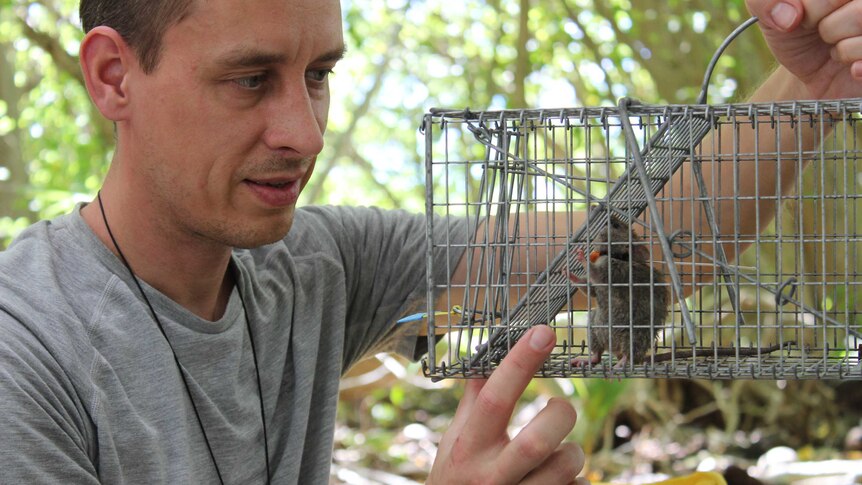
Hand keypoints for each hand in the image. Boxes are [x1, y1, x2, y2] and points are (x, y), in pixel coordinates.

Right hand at [428, 325, 587, 484]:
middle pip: (540, 439)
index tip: (543, 332)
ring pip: (567, 466)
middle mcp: (491, 477)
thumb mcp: (455, 442)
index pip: (493, 399)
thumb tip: (484, 359)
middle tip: (560, 409)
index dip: (519, 363)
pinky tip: (552, 483)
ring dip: (571, 453)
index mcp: (468, 448)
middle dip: (561, 415)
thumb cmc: (456, 479)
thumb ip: (472, 402)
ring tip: (557, 455)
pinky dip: (574, 481)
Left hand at [746, 0, 861, 98]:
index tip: (807, 16)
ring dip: (840, 46)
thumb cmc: (798, 33)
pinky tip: (851, 66)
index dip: (813, 8)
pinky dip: (854, 65)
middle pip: (857, 10)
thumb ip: (766, 2)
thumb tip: (789, 17)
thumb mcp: (770, 15)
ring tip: (838, 46)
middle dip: (826, 25)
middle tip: (824, 32)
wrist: (811, 74)